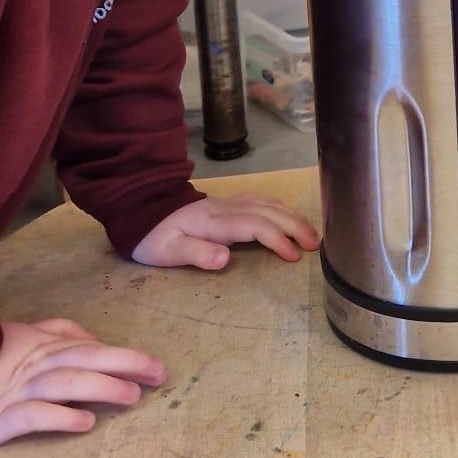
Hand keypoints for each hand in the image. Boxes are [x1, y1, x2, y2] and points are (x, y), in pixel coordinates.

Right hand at [0, 319, 165, 448]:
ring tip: (130, 396)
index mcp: (43, 348)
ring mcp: (17, 392)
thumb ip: (59, 333)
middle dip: (124, 366)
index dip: (125, 356)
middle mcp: (35, 367)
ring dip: (100, 388)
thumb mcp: (24, 336)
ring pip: (64, 385)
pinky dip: (60, 418)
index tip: (157, 366)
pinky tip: (85, 423)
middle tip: (158, 376)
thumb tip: (94, 337)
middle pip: (85, 361)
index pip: (91, 349)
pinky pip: (33, 417)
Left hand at [131, 194, 319, 271]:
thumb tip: (225, 258)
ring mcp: (228, 202)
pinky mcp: (227, 202)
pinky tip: (287, 214)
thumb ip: (196, 253)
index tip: (293, 257)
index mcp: (215, 222)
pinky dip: (279, 207)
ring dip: (292, 217)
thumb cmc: (154, 236)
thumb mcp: (166, 251)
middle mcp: (227, 208)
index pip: (256, 226)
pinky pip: (260, 199)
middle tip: (315, 246)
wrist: (141, 209)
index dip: (278, 239)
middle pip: (269, 212)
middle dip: (296, 226)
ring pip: (268, 204)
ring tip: (310, 234)